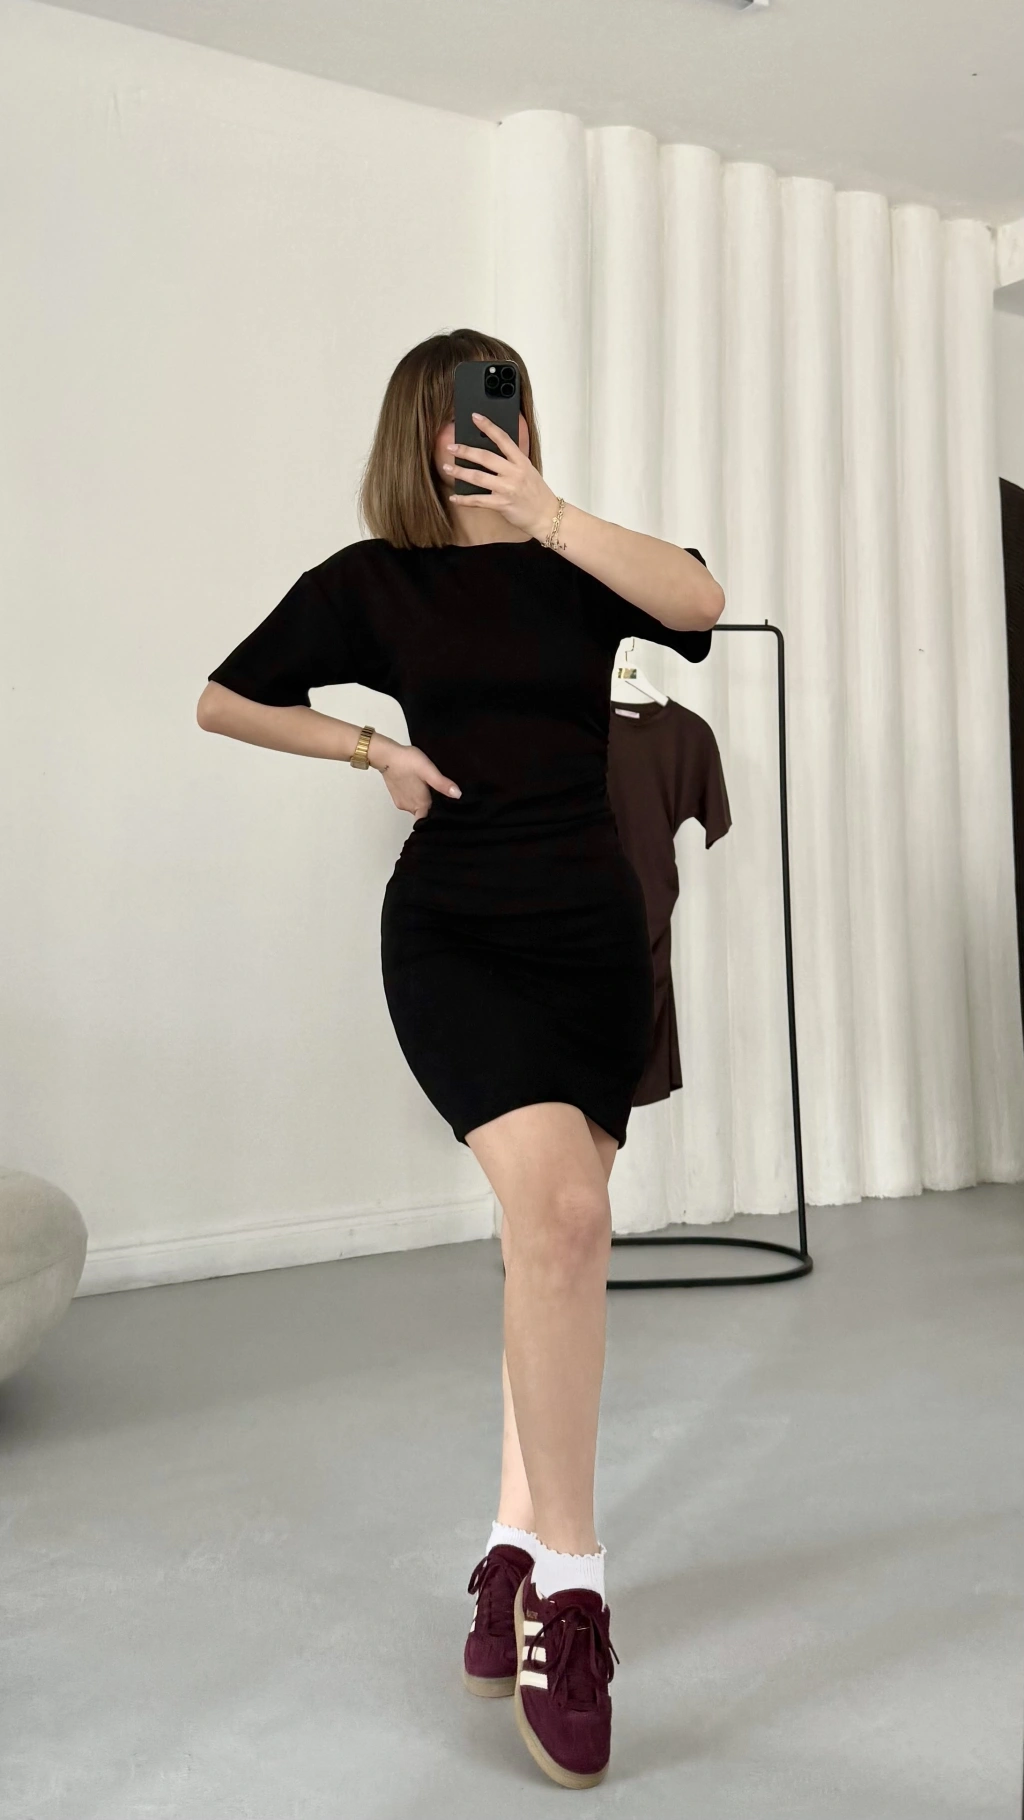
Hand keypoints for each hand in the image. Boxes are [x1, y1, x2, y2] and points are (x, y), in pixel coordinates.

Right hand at [368, 733, 460, 821]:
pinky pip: (410, 802)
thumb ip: (442, 784)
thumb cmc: (407, 761)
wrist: (386, 756)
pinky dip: (415, 798)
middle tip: (442, 797)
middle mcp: (410, 807)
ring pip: (417, 808)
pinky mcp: (397, 797)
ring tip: (431, 790)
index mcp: (421, 804)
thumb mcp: (428, 770)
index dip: (438, 820)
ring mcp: (402, 803)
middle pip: (425, 815)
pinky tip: (419, 787)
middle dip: (433, 808)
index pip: (430, 821)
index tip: (446, 814)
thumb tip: (458, 795)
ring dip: (424, 802)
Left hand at [442, 412, 559, 540]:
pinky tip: (454, 497)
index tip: (475, 417)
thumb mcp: (528, 471)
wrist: (547, 516)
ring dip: (460, 472)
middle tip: (451, 446)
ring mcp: (507, 488)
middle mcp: (514, 472)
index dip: (488, 426)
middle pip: (485, 457)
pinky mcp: (501, 504)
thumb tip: (491, 454)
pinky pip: (478, 500)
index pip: (503, 439)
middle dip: (465, 451)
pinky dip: (464, 499)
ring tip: (448, 468)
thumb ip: (512, 462)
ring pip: (478, 477)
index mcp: (521, 461)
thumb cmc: (537, 494)